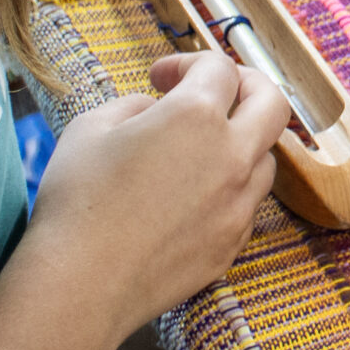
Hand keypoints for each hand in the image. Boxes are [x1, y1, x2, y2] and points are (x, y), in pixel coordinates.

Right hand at [26, 52, 287, 340]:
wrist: (80, 285)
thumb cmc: (76, 202)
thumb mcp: (92, 127)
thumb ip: (135, 105)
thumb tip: (157, 111)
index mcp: (196, 117)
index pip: (219, 68)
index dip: (188, 63)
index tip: (160, 78)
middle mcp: (232, 157)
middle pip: (273, 103)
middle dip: (247, 86)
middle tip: (213, 92)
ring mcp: (239, 205)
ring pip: (265, 158)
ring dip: (240, 142)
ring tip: (198, 149)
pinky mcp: (232, 244)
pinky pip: (247, 204)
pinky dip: (231, 188)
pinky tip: (193, 196)